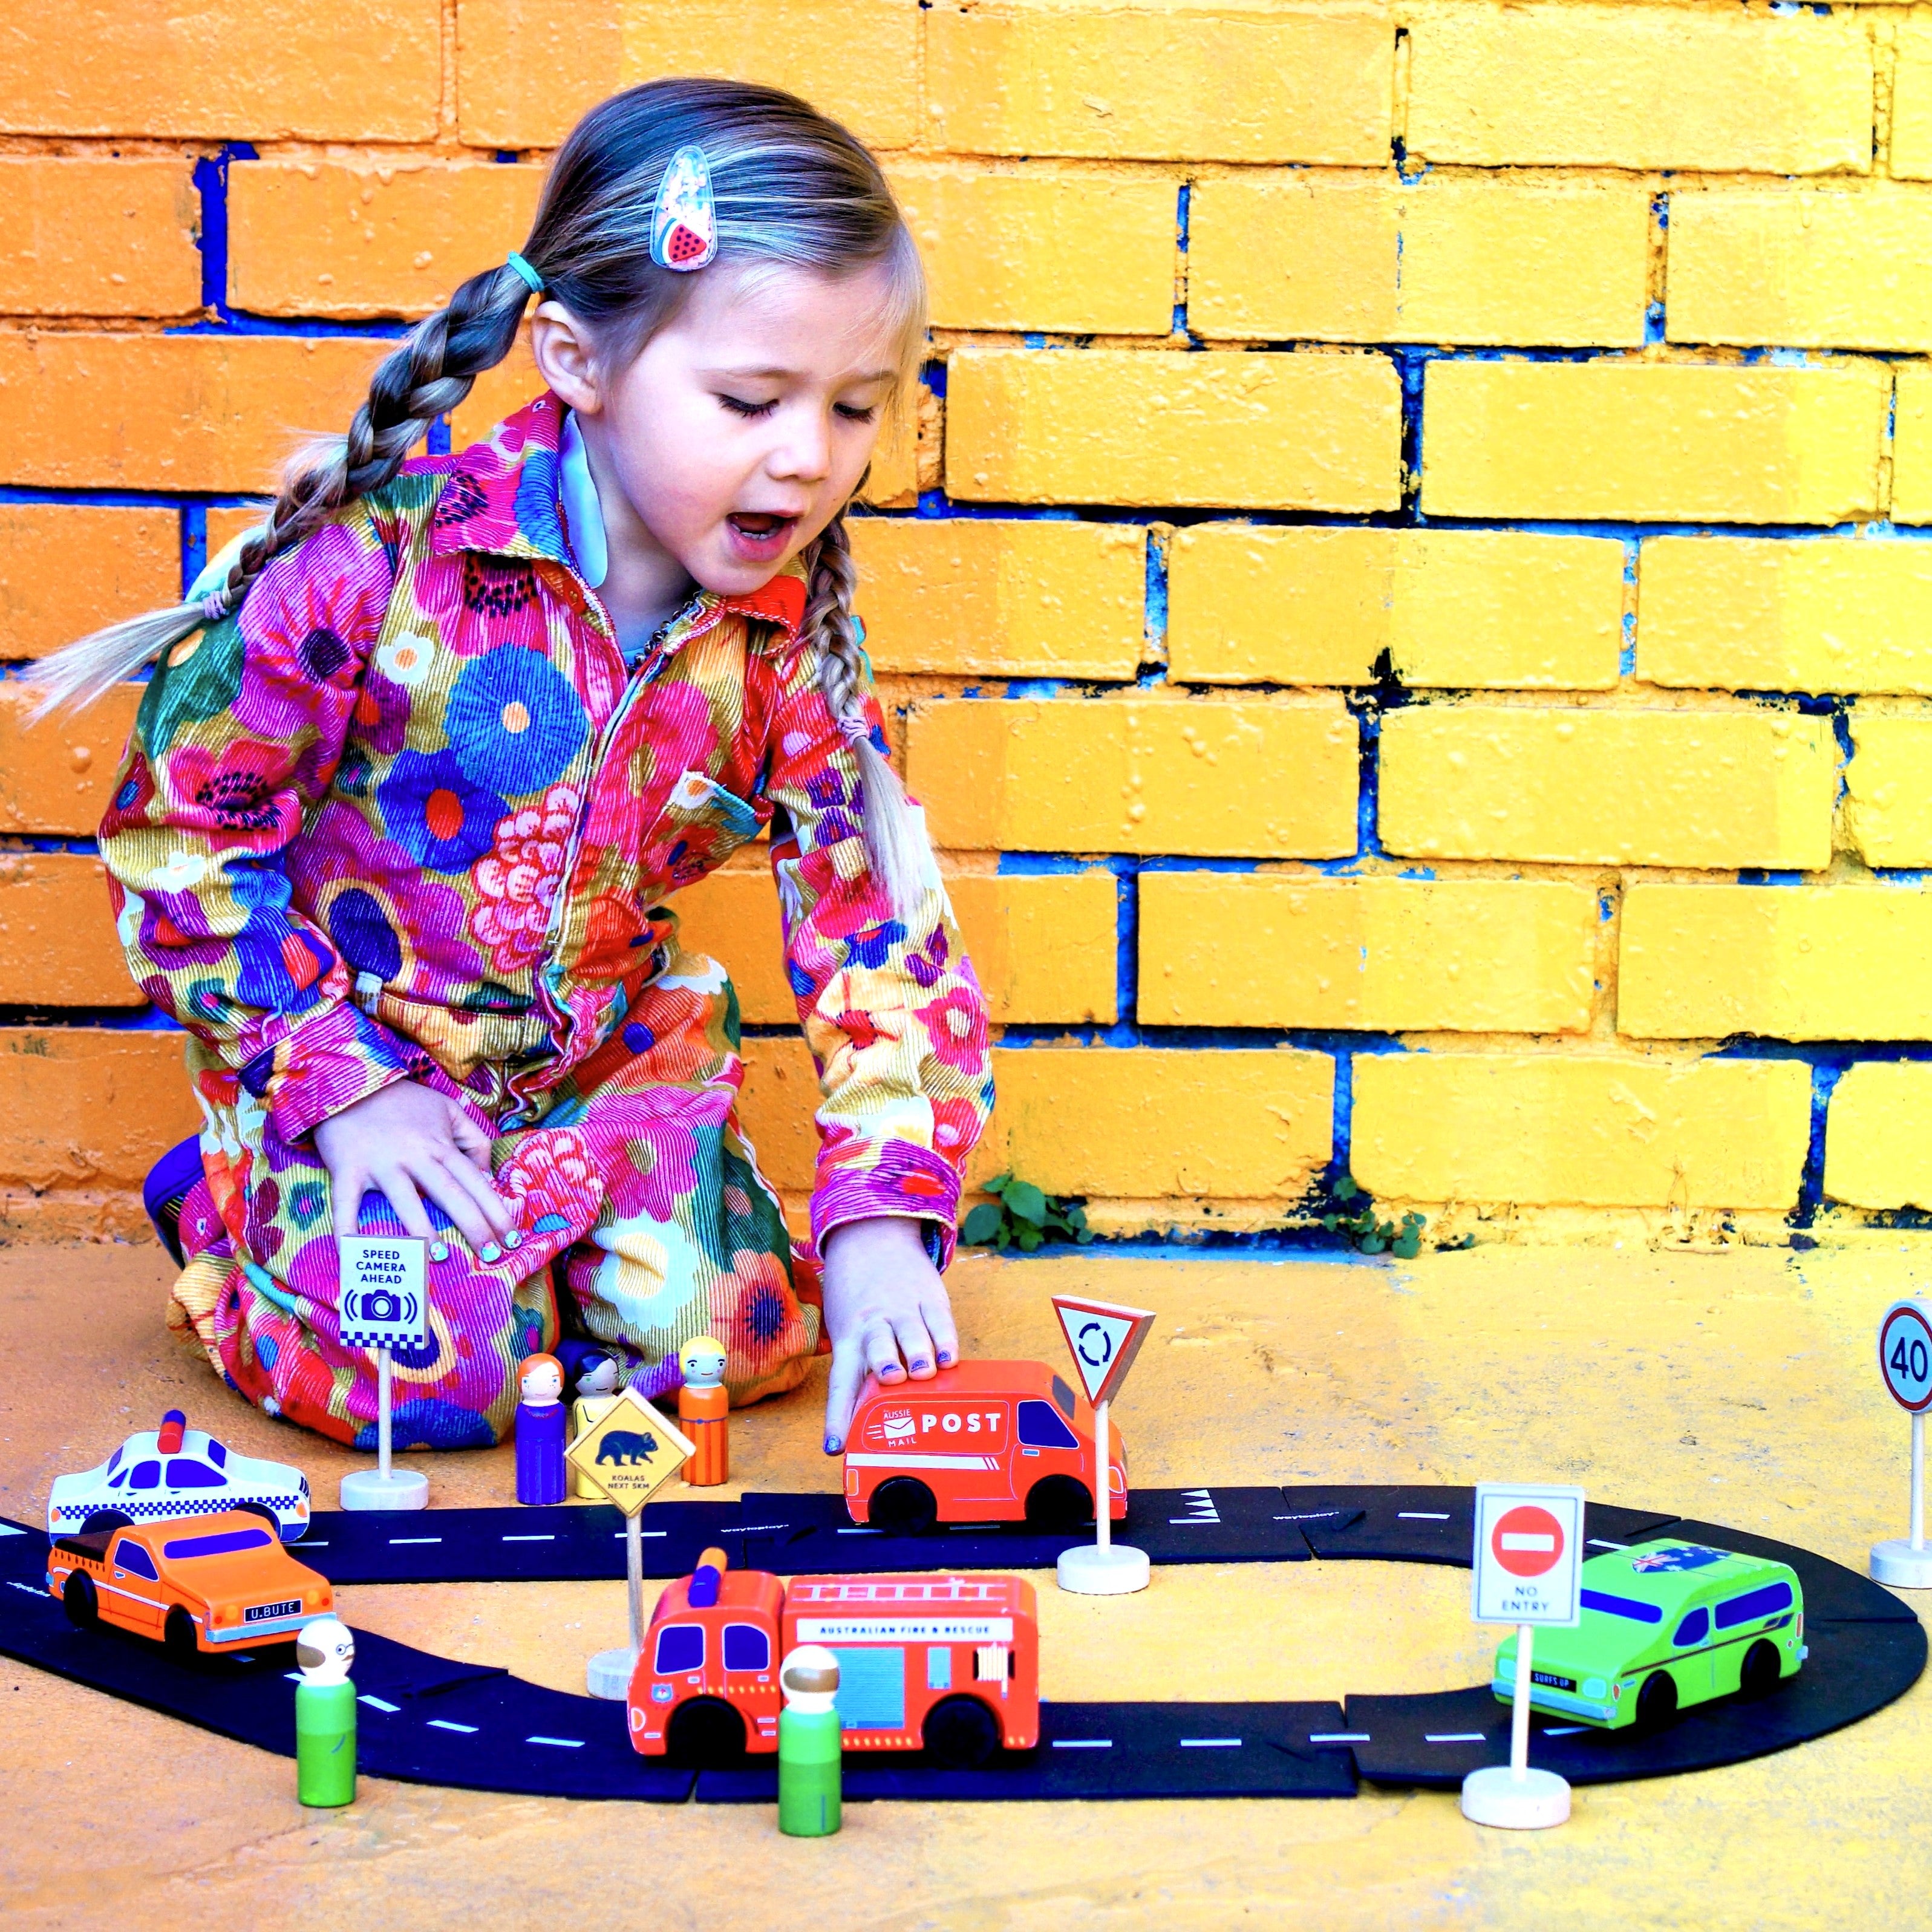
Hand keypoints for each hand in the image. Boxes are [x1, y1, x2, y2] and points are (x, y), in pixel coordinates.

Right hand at [313, 1079, 517, 1258]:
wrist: (350, 1082)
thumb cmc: (403, 1101)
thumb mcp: (448, 1109)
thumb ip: (473, 1139)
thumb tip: (487, 1175)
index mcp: (441, 1145)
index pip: (475, 1183)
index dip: (496, 1211)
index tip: (512, 1238)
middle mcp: (415, 1156)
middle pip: (451, 1195)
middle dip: (475, 1227)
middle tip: (492, 1256)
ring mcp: (381, 1164)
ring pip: (406, 1202)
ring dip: (423, 1231)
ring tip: (439, 1257)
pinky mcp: (348, 1170)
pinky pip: (346, 1204)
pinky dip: (347, 1230)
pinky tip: (352, 1255)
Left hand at [820, 1217, 958, 1454]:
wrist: (872, 1237)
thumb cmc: (857, 1298)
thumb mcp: (847, 1329)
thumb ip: (861, 1367)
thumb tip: (871, 1418)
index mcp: (848, 1337)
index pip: (840, 1381)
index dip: (838, 1416)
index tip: (836, 1447)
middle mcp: (873, 1322)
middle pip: (877, 1346)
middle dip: (884, 1364)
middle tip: (891, 1379)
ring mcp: (902, 1307)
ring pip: (911, 1333)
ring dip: (917, 1354)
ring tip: (923, 1370)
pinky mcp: (929, 1295)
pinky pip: (940, 1319)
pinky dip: (945, 1340)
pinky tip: (949, 1358)